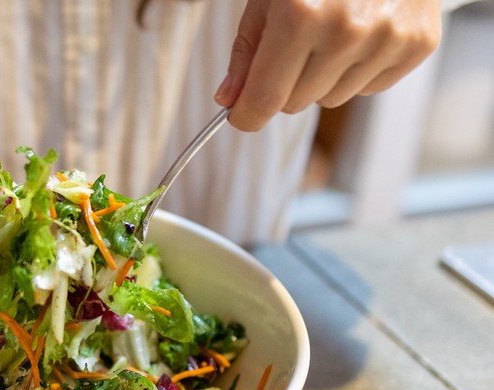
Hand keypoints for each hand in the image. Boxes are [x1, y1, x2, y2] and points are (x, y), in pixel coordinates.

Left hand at [215, 0, 441, 131]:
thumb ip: (247, 49)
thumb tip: (230, 97)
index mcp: (301, 14)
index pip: (265, 98)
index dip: (247, 115)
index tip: (241, 116)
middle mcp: (346, 31)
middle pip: (295, 103)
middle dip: (285, 82)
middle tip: (295, 43)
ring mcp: (387, 39)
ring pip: (331, 99)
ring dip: (323, 76)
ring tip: (332, 31)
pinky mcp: (418, 45)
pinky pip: (369, 89)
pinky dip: (359, 69)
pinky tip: (362, 33)